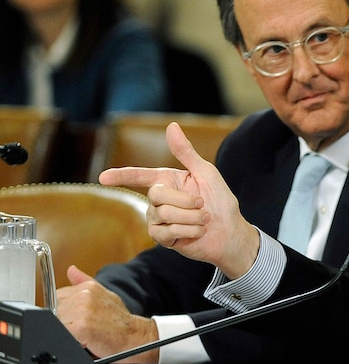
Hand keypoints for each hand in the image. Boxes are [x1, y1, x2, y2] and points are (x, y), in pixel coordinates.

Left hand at [56, 265, 158, 363]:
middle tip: (83, 327)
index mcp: (87, 288)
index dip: (64, 311)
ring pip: (55, 323)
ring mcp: (82, 310)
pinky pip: (61, 333)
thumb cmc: (120, 320)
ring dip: (66, 331)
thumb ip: (84, 282)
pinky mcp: (80, 327)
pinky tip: (83, 340)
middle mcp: (84, 296)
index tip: (76, 318)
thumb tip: (71, 269)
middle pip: (53, 311)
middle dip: (63, 321)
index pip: (57, 298)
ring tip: (83, 333)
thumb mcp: (105, 295)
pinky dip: (69, 339)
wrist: (134, 337)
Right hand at [98, 122, 258, 277]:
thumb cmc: (220, 200)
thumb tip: (171, 125)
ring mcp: (158, 219)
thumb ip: (186, 152)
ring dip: (191, 217)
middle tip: (203, 204)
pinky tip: (199, 231)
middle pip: (156, 194)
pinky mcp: (162, 238)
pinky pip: (166, 232)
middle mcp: (158, 199)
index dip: (121, 175)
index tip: (102, 178)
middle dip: (184, 200)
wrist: (230, 232)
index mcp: (167, 180)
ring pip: (163, 214)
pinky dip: (189, 231)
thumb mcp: (206, 172)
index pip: (139, 176)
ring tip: (204, 219)